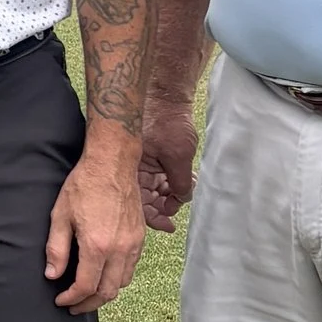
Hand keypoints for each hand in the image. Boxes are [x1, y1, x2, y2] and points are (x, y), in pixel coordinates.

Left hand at [46, 140, 144, 310]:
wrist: (112, 163)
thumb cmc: (84, 185)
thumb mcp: (60, 215)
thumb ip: (56, 249)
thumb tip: (52, 275)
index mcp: (97, 245)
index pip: (86, 287)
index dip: (72, 299)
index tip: (61, 301)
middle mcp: (119, 249)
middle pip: (108, 292)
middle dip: (89, 304)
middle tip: (74, 305)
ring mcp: (133, 244)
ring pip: (123, 283)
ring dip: (105, 293)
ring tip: (88, 293)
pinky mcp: (141, 237)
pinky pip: (131, 268)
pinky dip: (118, 278)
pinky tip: (104, 274)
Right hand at [139, 97, 197, 231]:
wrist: (168, 97)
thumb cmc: (168, 122)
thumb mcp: (179, 157)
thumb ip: (180, 184)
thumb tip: (180, 200)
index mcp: (133, 170)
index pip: (139, 205)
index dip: (155, 218)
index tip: (170, 224)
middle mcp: (134, 170)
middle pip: (146, 200)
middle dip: (165, 204)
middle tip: (181, 201)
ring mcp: (143, 165)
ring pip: (155, 190)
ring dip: (172, 193)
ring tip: (188, 186)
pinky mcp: (151, 159)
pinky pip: (160, 179)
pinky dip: (173, 182)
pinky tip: (186, 179)